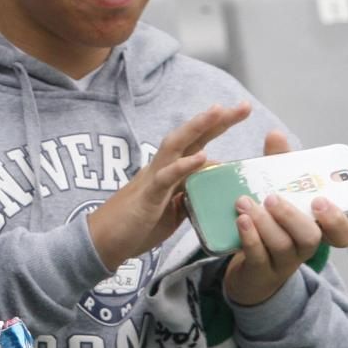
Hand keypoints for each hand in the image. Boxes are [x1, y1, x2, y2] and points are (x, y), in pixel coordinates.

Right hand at [87, 102, 251, 272]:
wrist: (104, 241)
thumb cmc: (137, 224)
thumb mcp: (172, 210)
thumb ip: (188, 195)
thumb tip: (209, 186)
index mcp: (170, 170)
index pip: (198, 142)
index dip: (218, 126)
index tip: (242, 111)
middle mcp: (162, 167)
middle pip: (191, 136)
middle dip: (217, 120)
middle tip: (244, 106)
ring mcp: (154, 178)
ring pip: (176, 145)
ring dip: (198, 128)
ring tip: (219, 113)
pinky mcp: (148, 195)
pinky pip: (166, 176)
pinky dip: (183, 165)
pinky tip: (201, 157)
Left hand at [223, 130, 347, 306]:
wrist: (252, 265)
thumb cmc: (272, 222)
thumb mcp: (278, 191)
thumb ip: (279, 166)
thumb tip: (275, 134)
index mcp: (317, 228)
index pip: (343, 233)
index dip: (337, 220)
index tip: (321, 202)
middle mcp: (305, 247)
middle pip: (311, 237)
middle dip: (292, 216)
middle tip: (272, 198)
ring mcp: (284, 262)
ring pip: (283, 246)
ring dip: (263, 222)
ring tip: (244, 203)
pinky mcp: (260, 271)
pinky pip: (259, 257)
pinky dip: (250, 238)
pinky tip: (241, 221)